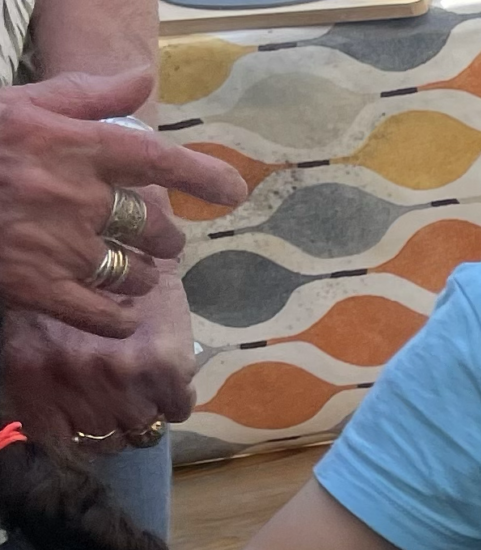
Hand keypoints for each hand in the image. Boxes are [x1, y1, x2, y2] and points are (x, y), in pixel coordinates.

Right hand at [0, 69, 246, 342]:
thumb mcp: (22, 105)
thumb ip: (88, 95)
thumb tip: (144, 77)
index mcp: (71, 146)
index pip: (155, 159)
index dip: (202, 175)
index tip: (235, 190)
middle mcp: (75, 197)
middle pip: (156, 228)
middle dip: (161, 237)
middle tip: (147, 237)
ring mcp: (61, 247)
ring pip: (139, 275)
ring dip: (141, 275)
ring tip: (120, 267)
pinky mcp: (43, 290)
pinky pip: (109, 318)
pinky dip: (120, 317)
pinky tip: (115, 308)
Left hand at [5, 276, 203, 454]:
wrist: (116, 228)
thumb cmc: (67, 274)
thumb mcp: (35, 326)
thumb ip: (44, 374)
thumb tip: (61, 421)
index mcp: (32, 371)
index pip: (57, 439)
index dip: (78, 436)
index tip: (89, 425)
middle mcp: (75, 380)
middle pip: (106, 440)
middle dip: (116, 425)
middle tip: (123, 403)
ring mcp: (122, 376)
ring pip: (144, 430)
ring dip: (148, 415)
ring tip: (146, 390)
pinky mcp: (166, 369)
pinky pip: (179, 409)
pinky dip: (177, 400)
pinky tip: (170, 378)